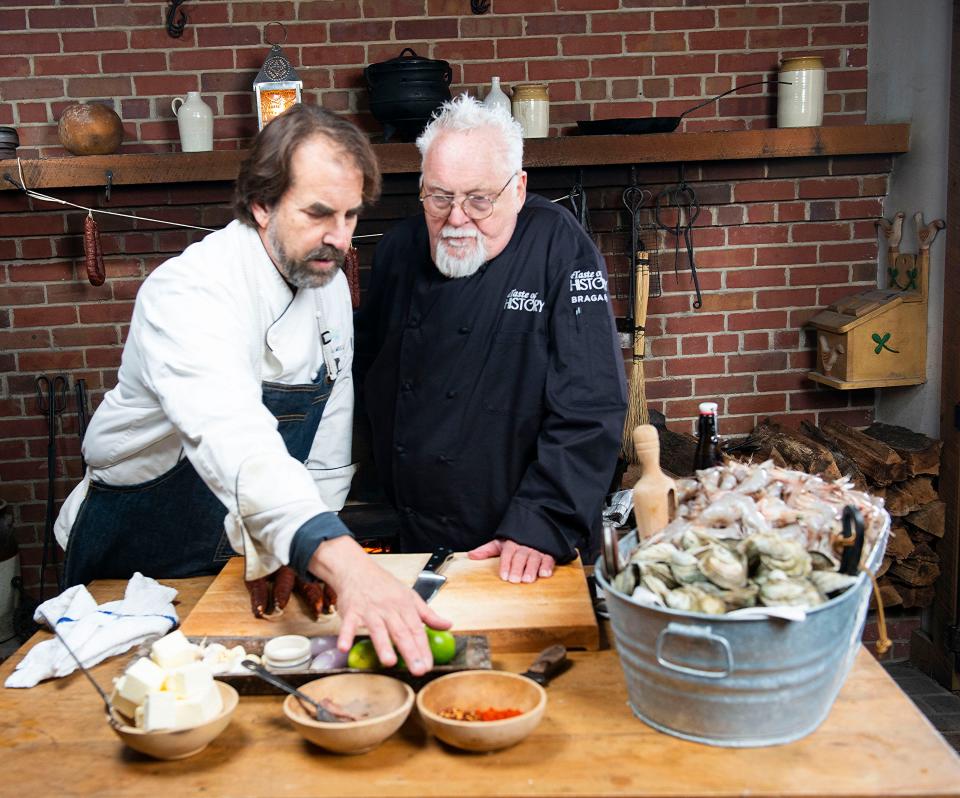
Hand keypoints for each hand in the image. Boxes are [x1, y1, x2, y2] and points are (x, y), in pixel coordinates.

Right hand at [308, 536, 450, 676]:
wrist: (358, 569)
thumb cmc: (385, 585)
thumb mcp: (410, 596)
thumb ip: (428, 614)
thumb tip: (448, 625)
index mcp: (405, 607)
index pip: (417, 630)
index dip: (424, 649)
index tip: (428, 665)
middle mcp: (389, 610)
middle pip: (401, 632)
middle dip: (410, 651)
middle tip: (417, 669)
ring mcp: (370, 611)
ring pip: (378, 629)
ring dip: (383, 645)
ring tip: (389, 662)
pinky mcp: (352, 612)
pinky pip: (349, 625)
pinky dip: (346, 635)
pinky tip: (344, 648)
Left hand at [467, 538, 555, 582]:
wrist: (536, 527)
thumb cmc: (516, 540)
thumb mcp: (501, 543)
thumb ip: (487, 550)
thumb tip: (471, 555)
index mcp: (512, 543)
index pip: (508, 553)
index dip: (506, 564)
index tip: (504, 576)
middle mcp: (525, 545)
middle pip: (521, 557)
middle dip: (518, 568)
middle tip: (515, 580)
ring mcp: (538, 549)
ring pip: (535, 558)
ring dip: (532, 569)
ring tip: (528, 579)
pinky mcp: (549, 553)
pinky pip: (549, 559)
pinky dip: (547, 566)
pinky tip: (544, 574)